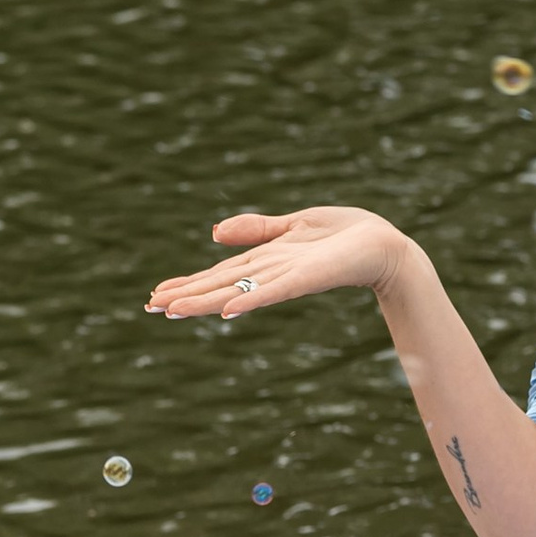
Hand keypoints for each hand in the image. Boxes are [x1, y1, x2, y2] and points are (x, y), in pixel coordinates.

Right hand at [147, 205, 412, 323]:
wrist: (384, 244)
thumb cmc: (344, 234)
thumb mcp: (293, 224)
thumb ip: (256, 229)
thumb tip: (214, 233)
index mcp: (265, 259)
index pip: (219, 273)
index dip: (187, 283)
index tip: (157, 295)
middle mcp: (271, 272)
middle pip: (221, 284)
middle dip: (186, 296)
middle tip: (151, 308)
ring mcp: (287, 276)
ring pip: (238, 290)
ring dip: (206, 302)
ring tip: (173, 311)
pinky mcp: (307, 276)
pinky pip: (275, 291)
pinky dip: (252, 299)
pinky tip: (228, 312)